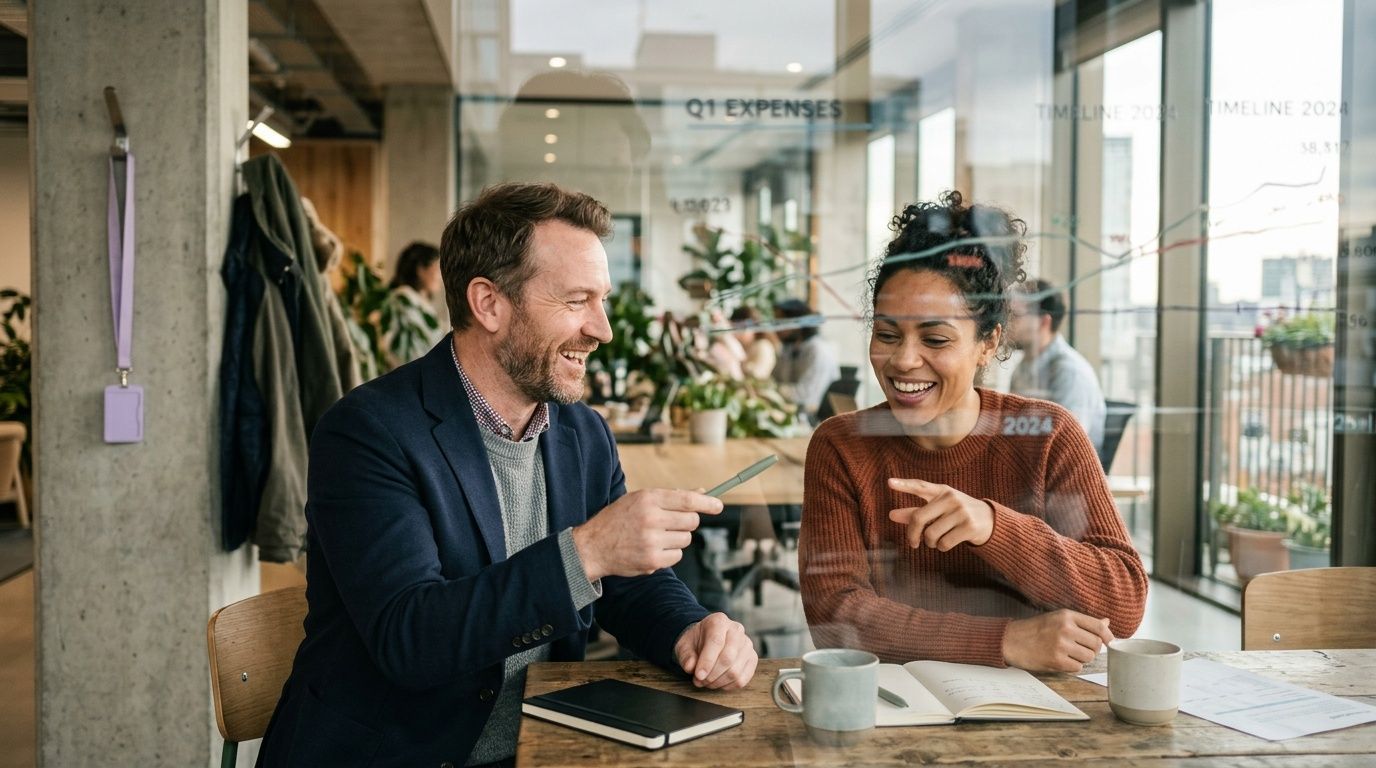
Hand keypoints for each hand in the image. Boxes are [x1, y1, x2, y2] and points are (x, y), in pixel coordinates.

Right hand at [571, 489, 721, 580]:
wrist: (592, 546)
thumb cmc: (618, 519)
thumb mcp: (639, 500)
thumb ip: (670, 496)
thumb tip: (701, 491)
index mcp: (648, 498)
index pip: (687, 499)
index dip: (707, 503)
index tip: (718, 505)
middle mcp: (651, 518)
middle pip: (691, 521)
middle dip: (688, 522)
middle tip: (674, 523)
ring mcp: (652, 540)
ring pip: (685, 539)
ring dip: (677, 538)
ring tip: (656, 537)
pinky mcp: (652, 560)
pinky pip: (677, 556)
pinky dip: (670, 554)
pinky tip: (652, 549)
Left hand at [674, 613, 757, 689]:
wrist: (705, 640)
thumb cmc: (695, 642)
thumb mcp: (684, 645)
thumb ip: (686, 656)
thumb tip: (690, 667)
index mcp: (719, 621)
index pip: (716, 642)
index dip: (707, 661)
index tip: (698, 675)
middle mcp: (736, 630)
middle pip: (728, 657)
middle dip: (711, 674)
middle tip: (699, 680)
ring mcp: (747, 644)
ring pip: (735, 671)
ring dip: (718, 682)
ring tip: (706, 682)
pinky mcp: (752, 658)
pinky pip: (742, 679)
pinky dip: (728, 686)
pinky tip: (718, 683)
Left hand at [887, 478, 994, 550]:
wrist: (989, 520)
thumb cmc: (956, 514)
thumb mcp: (938, 509)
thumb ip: (916, 512)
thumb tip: (891, 515)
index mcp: (941, 491)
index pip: (920, 486)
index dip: (904, 485)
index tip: (889, 483)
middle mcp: (951, 498)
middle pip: (919, 518)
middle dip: (912, 534)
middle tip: (913, 543)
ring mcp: (961, 512)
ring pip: (931, 534)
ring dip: (930, 543)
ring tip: (936, 541)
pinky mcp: (969, 526)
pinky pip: (944, 543)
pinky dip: (942, 547)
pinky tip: (947, 543)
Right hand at [1002, 609, 1113, 672]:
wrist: (1011, 640)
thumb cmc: (1034, 629)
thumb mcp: (1058, 618)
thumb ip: (1082, 622)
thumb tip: (1106, 622)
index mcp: (1067, 615)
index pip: (1098, 626)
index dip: (1108, 636)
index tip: (1109, 641)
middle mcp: (1065, 628)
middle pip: (1096, 644)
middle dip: (1092, 649)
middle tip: (1080, 649)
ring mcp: (1061, 645)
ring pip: (1088, 657)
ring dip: (1082, 659)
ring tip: (1068, 654)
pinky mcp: (1056, 660)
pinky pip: (1078, 667)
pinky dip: (1072, 667)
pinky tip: (1061, 661)